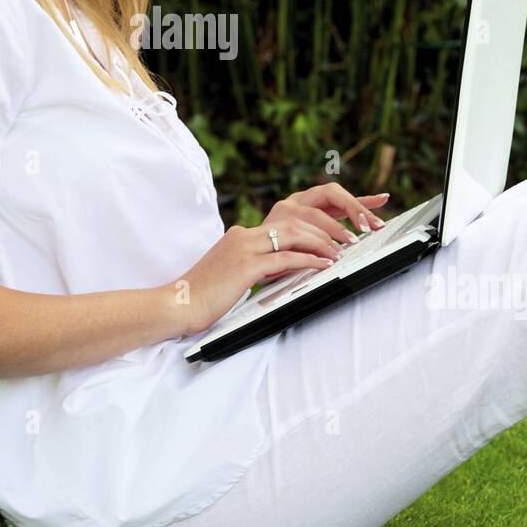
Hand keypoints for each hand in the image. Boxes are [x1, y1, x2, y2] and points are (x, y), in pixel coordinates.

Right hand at [174, 183, 390, 337]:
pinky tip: (326, 265)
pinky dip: (310, 260)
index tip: (333, 234)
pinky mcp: (246, 266)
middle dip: (325, 228)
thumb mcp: (231, 275)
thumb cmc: (202, 297)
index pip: (284, 224)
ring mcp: (244, 248)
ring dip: (322, 241)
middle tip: (348, 237)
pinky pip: (286, 258)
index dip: (312, 226)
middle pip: (294, 221)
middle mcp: (244, 235)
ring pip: (293, 234)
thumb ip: (252, 267)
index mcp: (241, 236)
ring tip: (343, 250)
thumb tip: (277, 270)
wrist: (178, 304)